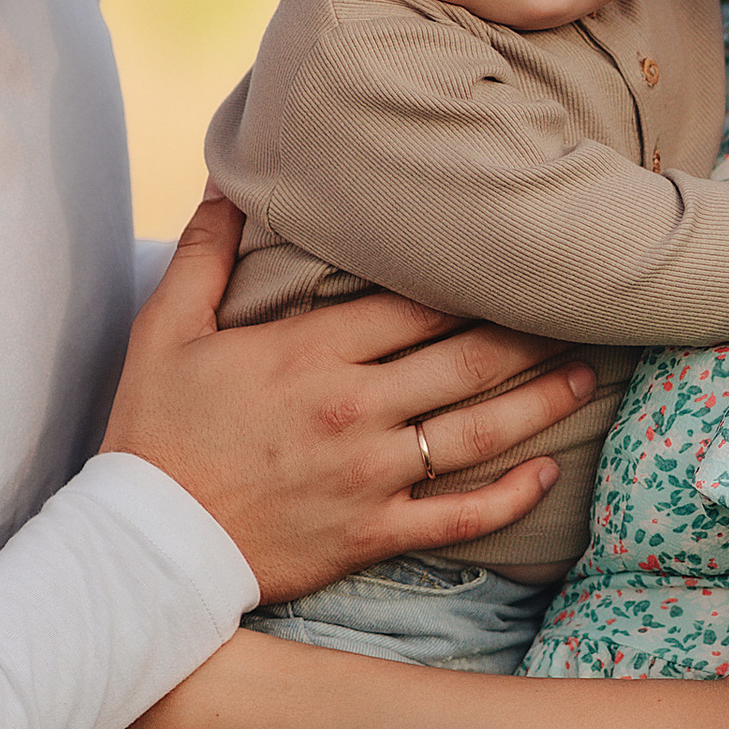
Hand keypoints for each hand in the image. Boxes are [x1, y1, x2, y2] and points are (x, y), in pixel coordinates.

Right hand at [101, 196, 593, 604]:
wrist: (145, 548)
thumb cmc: (153, 433)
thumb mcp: (164, 330)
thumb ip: (204, 253)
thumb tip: (226, 180)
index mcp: (312, 352)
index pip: (417, 301)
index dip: (472, 278)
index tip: (513, 257)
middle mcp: (355, 408)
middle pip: (466, 358)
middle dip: (528, 330)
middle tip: (577, 309)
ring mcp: (370, 475)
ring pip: (479, 431)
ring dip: (540, 401)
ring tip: (583, 375)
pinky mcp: (373, 534)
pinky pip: (461, 515)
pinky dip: (511, 494)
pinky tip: (548, 471)